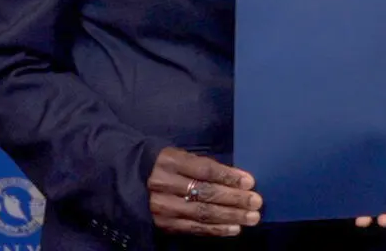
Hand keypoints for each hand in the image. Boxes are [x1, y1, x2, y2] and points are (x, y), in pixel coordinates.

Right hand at [147, 147, 261, 237]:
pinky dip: (216, 230)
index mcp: (170, 161)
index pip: (205, 170)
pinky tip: (234, 229)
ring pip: (202, 213)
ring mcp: (162, 207)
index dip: (229, 176)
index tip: (250, 182)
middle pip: (206, 193)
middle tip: (256, 202)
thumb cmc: (165, 165)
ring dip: (230, 217)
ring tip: (251, 217)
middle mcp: (164, 184)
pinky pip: (194, 228)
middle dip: (235, 199)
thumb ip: (203, 166)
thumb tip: (238, 179)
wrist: (128, 180)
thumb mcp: (179, 156)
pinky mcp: (163, 224)